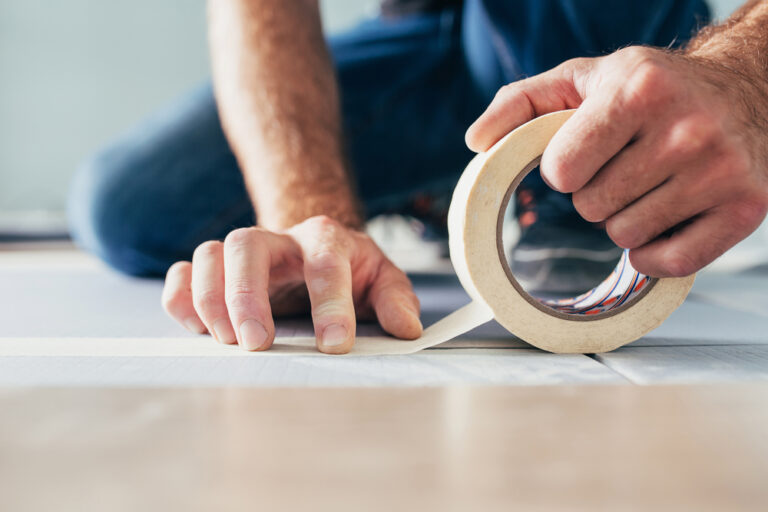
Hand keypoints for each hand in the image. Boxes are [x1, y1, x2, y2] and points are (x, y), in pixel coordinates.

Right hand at [161, 216, 421, 352]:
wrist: (318, 250)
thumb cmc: (351, 272)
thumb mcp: (383, 281)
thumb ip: (396, 300)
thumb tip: (406, 329)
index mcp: (326, 239)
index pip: (325, 262)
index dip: (330, 303)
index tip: (334, 344)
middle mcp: (279, 240)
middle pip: (246, 245)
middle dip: (247, 295)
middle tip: (256, 343)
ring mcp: (243, 252)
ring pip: (209, 254)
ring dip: (211, 299)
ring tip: (228, 340)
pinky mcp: (216, 270)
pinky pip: (183, 272)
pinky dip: (181, 298)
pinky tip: (197, 327)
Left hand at [466, 46, 767, 276]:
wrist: (746, 89)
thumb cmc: (652, 87)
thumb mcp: (584, 79)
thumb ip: (521, 104)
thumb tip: (476, 142)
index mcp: (639, 91)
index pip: (561, 170)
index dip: (562, 169)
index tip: (581, 156)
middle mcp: (687, 129)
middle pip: (592, 208)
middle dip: (594, 194)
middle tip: (623, 167)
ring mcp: (721, 171)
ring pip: (626, 236)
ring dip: (625, 219)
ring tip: (650, 185)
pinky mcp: (746, 207)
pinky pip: (672, 262)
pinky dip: (655, 253)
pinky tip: (663, 220)